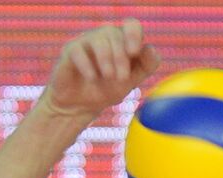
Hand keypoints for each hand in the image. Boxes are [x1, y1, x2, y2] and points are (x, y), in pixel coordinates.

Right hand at [41, 19, 160, 120]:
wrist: (80, 106)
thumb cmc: (106, 90)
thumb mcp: (130, 82)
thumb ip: (145, 66)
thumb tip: (151, 49)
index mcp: (122, 42)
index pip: (131, 26)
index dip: (134, 35)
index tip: (134, 52)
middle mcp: (105, 37)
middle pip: (115, 34)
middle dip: (121, 57)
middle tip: (122, 78)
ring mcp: (87, 41)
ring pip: (99, 39)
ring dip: (106, 59)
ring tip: (108, 77)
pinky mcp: (71, 50)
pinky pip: (79, 51)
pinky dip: (88, 65)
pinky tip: (92, 78)